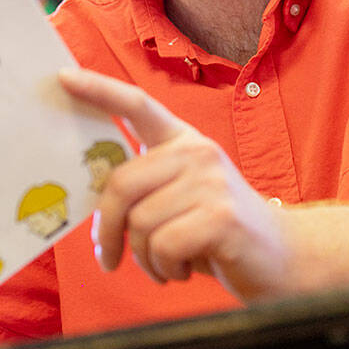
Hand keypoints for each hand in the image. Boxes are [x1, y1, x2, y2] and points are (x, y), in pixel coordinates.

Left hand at [59, 68, 288, 301]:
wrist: (286, 260)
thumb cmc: (219, 233)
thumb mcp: (182, 198)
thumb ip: (147, 187)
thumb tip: (97, 200)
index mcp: (184, 142)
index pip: (137, 104)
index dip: (98, 90)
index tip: (62, 77)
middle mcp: (198, 152)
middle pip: (120, 184)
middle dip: (108, 230)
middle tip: (109, 257)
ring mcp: (212, 181)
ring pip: (140, 223)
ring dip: (144, 258)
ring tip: (167, 265)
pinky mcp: (221, 216)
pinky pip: (162, 246)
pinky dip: (164, 269)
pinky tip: (182, 271)